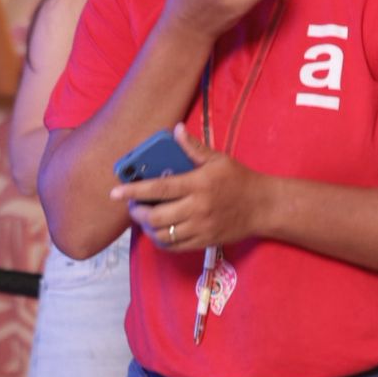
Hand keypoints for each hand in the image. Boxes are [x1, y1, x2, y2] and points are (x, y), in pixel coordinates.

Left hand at [110, 125, 271, 251]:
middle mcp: (197, 208)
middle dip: (137, 212)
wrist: (262, 207)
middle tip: (132, 206)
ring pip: (163, 235)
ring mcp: (201, 228)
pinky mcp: (204, 241)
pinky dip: (161, 240)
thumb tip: (176, 130)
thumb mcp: (218, 160)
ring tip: (144, 218)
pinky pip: (175, 246)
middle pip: (156, 217)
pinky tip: (158, 231)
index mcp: (198, 184)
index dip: (134, 191)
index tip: (115, 192)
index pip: (159, 188)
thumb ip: (194, 147)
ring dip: (147, 228)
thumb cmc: (239, 180)